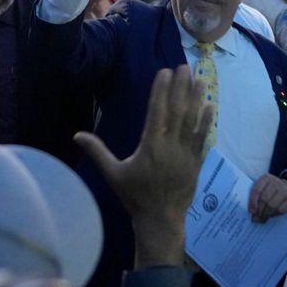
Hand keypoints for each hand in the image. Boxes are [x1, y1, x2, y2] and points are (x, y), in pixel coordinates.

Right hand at [73, 66, 211, 266]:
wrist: (161, 220)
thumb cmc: (135, 196)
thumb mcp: (113, 174)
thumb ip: (97, 152)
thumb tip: (76, 135)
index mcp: (150, 146)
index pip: (157, 112)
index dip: (161, 90)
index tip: (164, 72)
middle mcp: (171, 146)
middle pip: (178, 111)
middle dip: (180, 87)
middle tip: (183, 66)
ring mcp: (186, 153)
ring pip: (192, 121)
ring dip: (196, 98)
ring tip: (199, 78)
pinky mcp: (196, 161)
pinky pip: (203, 137)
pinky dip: (206, 120)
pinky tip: (210, 105)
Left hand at [248, 173, 286, 222]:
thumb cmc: (272, 190)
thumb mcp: (263, 188)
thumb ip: (256, 197)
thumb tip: (252, 212)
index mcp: (266, 178)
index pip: (257, 190)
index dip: (253, 202)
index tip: (251, 211)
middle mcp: (276, 182)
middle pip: (264, 199)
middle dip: (259, 210)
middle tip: (256, 218)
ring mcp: (285, 190)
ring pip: (272, 205)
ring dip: (266, 214)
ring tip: (263, 218)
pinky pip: (280, 210)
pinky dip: (274, 215)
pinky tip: (271, 215)